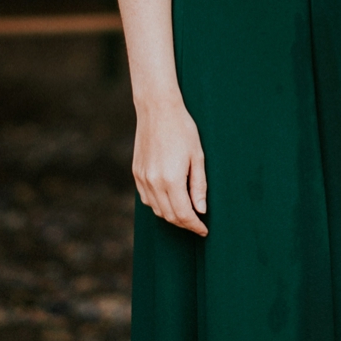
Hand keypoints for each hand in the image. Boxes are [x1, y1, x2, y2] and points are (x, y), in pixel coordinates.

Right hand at [132, 96, 207, 235]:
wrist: (157, 109)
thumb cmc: (182, 129)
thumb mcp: (197, 156)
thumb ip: (199, 185)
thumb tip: (201, 210)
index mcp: (171, 179)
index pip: (183, 214)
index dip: (194, 225)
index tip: (204, 230)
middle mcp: (153, 182)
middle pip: (169, 216)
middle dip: (184, 224)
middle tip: (198, 224)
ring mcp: (142, 178)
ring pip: (156, 210)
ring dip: (171, 216)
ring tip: (186, 213)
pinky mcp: (136, 173)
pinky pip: (146, 199)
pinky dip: (158, 205)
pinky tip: (169, 201)